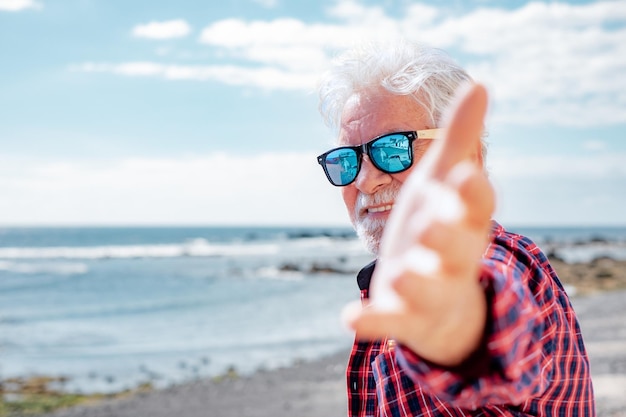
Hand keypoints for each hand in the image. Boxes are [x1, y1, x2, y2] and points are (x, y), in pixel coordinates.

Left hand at [343, 83, 494, 365]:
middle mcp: (452, 257)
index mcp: (463, 221)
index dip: (473, 193)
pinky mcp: (403, 317)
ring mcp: (428, 290)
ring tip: (400, 274)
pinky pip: (390, 321)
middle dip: (444, 237)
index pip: (476, 207)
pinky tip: (350, 320)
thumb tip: (480, 85)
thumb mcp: (443, 183)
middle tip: (428, 226)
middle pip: (456, 248)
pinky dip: (372, 323)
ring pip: (427, 288)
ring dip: (414, 281)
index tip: (465, 173)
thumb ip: (459, 139)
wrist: (440, 298)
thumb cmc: (440, 228)